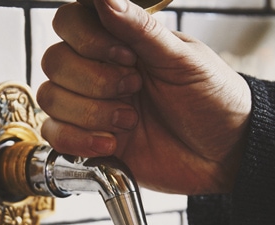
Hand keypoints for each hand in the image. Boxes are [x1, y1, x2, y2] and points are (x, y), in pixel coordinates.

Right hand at [37, 0, 251, 194]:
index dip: (87, 40)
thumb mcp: (182, 59)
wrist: (223, 153)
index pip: (69, 22)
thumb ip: (139, 29)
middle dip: (94, 81)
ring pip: (50, 98)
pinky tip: (112, 144)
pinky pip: (54, 135)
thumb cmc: (212, 98)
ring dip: (90, 113)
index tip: (126, 56)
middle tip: (134, 89)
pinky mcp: (87, 141)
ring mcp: (89, 106)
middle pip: (54, 61)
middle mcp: (97, 71)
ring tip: (129, 120)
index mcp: (118, 41)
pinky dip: (78, 140)